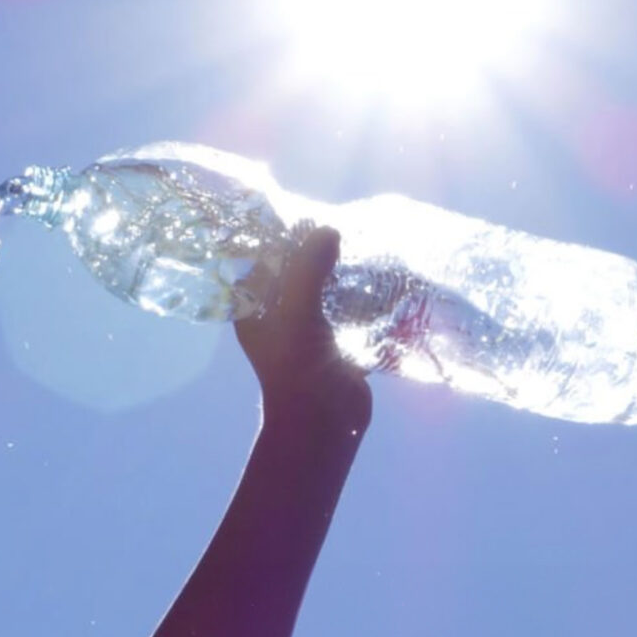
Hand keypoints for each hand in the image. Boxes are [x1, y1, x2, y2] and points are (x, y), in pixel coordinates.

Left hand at [236, 225, 372, 434]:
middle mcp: (278, 315)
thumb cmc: (298, 368)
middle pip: (296, 271)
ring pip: (324, 288)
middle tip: (344, 225)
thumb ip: (307, 268)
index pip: (263, 260)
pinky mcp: (337, 341)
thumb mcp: (296, 312)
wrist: (324, 424)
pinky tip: (381, 276)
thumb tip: (327, 229)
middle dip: (317, 251)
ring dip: (342, 272)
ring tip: (364, 243)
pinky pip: (347, 309)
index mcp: (255, 308)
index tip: (308, 213)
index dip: (282, 236)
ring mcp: (309, 329)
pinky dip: (361, 295)